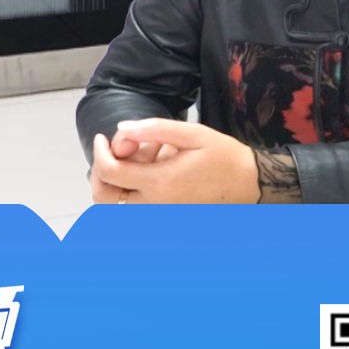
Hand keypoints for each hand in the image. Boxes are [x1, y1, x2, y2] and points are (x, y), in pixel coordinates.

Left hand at [90, 120, 260, 205]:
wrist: (249, 185)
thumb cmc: (222, 156)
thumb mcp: (191, 134)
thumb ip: (154, 129)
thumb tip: (121, 128)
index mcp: (159, 183)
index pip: (109, 172)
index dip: (100, 152)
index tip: (104, 138)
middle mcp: (155, 206)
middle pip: (105, 197)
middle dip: (102, 171)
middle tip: (116, 151)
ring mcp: (159, 216)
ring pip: (117, 207)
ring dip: (118, 181)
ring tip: (142, 156)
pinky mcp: (165, 219)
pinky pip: (136, 209)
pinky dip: (133, 190)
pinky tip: (153, 168)